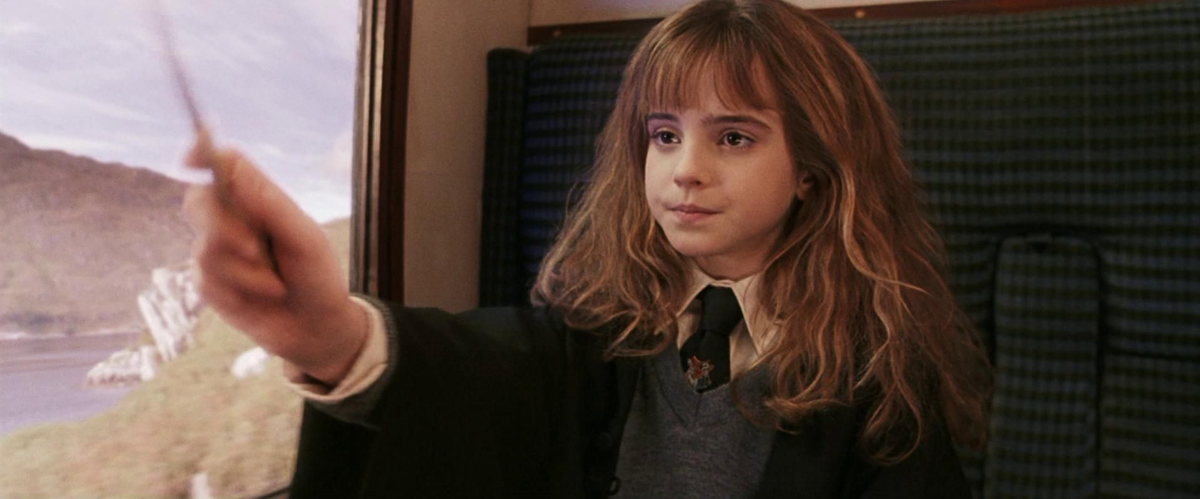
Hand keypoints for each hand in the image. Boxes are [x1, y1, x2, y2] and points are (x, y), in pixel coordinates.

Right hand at [182, 141, 367, 385]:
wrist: (316, 328)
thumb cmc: (318, 277)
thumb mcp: (304, 238)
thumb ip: (269, 203)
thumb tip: (231, 164)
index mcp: (259, 200)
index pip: (224, 165)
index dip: (203, 154)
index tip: (191, 159)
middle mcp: (233, 220)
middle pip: (199, 201)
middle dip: (224, 229)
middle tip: (255, 251)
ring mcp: (218, 252)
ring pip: (205, 248)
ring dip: (245, 273)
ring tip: (276, 286)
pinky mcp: (210, 283)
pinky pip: (206, 280)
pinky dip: (239, 292)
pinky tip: (261, 299)